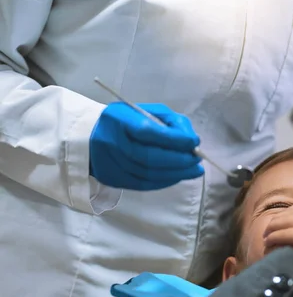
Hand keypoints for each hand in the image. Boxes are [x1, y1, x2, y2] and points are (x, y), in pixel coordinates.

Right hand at [89, 103, 203, 189]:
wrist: (91, 136)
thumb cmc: (125, 121)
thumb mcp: (146, 111)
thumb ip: (170, 122)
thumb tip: (192, 141)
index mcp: (118, 119)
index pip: (148, 131)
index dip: (175, 139)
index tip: (195, 142)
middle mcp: (111, 142)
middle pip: (149, 157)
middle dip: (179, 160)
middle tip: (197, 160)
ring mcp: (110, 163)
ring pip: (148, 174)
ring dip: (176, 173)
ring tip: (194, 170)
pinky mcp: (113, 179)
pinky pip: (143, 184)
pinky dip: (165, 181)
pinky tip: (177, 176)